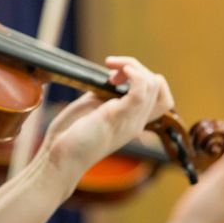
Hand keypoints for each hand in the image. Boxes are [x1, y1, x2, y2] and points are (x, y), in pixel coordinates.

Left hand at [38, 56, 173, 198]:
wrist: (62, 156)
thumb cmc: (72, 134)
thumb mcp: (94, 108)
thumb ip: (107, 95)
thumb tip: (112, 78)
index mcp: (133, 120)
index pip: (161, 98)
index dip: (146, 79)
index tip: (119, 75)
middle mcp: (137, 121)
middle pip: (158, 86)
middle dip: (137, 67)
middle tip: (111, 71)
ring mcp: (130, 120)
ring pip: (153, 84)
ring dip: (132, 66)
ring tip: (111, 68)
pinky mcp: (117, 116)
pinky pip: (140, 91)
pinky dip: (134, 74)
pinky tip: (118, 71)